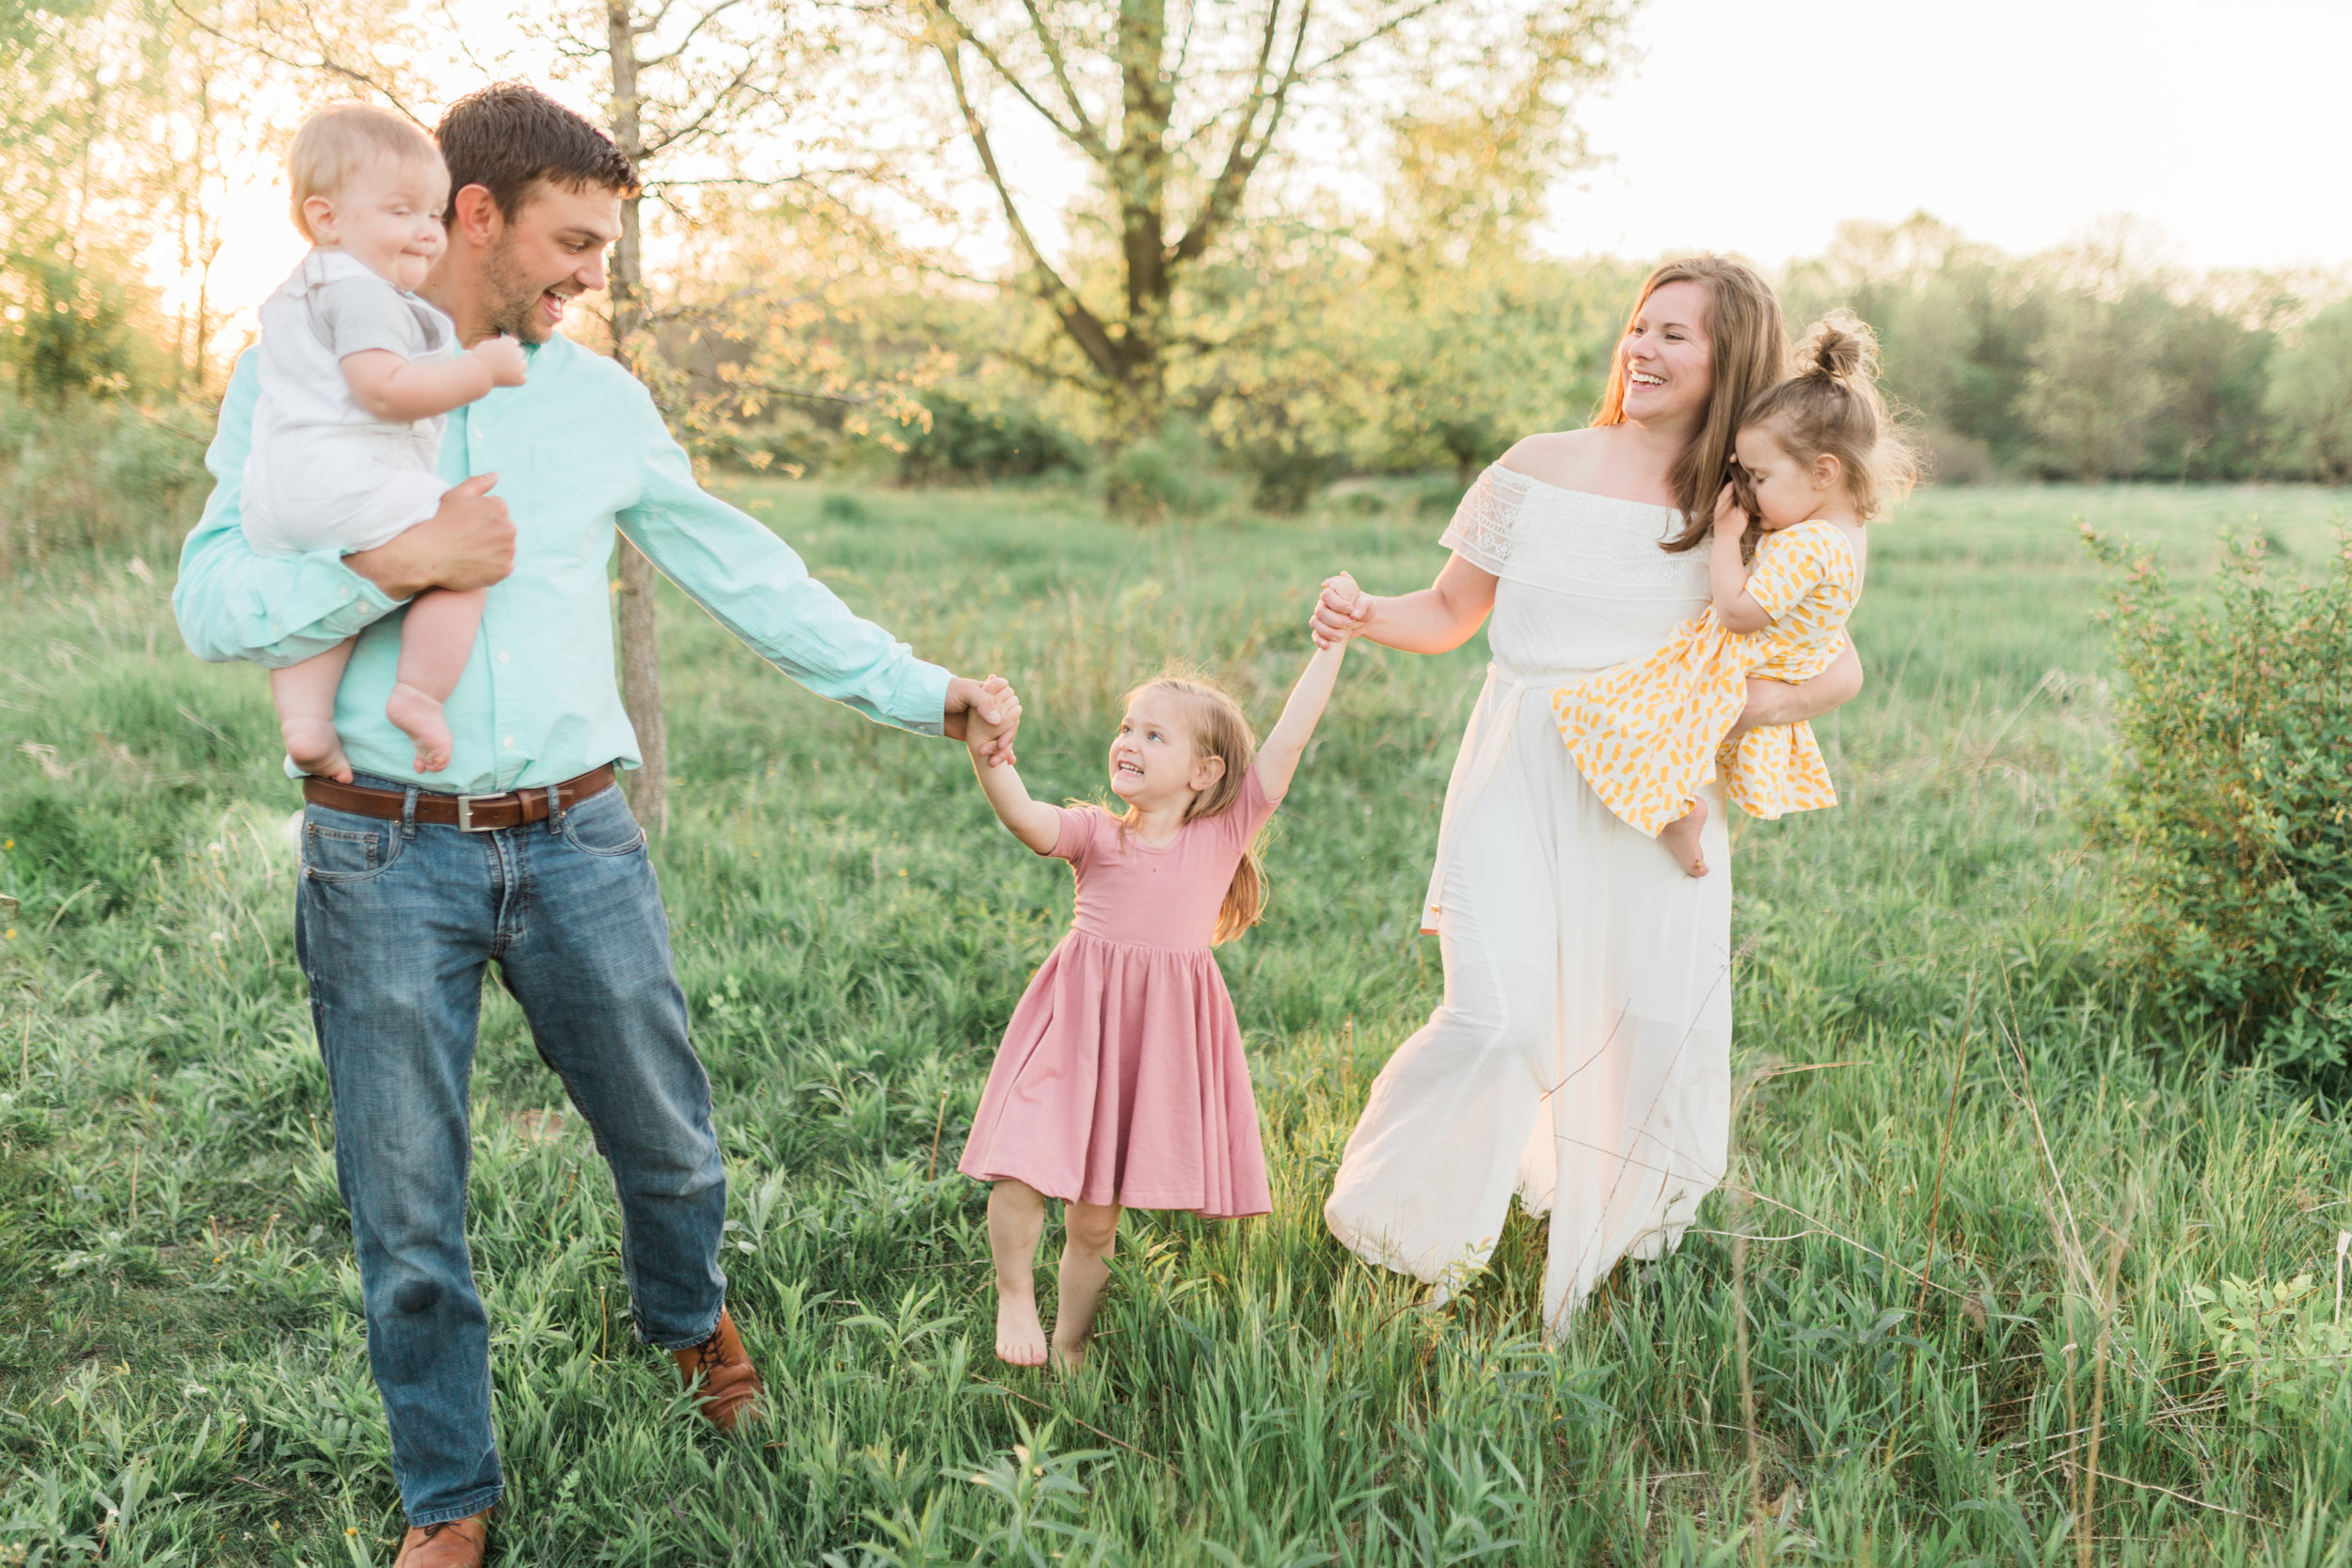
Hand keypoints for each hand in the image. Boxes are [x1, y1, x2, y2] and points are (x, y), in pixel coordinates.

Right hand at [344, 474, 514, 599]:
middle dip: (488, 534)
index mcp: (499, 506)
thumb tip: (495, 475)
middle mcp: (509, 527)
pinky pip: (504, 566)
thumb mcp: (455, 495)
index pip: (496, 512)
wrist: (425, 554)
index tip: (462, 526)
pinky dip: (493, 567)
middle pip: (502, 531)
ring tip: (468, 552)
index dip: (478, 520)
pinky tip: (474, 564)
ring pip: (504, 548)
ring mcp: (508, 549)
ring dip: (492, 550)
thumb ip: (478, 483)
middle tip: (464, 540)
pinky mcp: (505, 568)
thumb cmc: (438, 521)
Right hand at [472, 335, 527, 387]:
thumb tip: (508, 344)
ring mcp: (520, 365)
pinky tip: (506, 380)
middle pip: (520, 353)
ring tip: (502, 372)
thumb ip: (500, 344)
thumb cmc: (478, 359)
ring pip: (523, 365)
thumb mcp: (487, 345)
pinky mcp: (520, 377)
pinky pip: (523, 378)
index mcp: (509, 342)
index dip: (507, 349)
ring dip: (516, 368)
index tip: (499, 355)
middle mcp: (516, 352)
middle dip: (513, 358)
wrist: (477, 373)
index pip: (514, 343)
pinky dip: (517, 380)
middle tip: (500, 364)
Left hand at [945, 674, 1021, 765]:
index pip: (1012, 703)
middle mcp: (994, 707)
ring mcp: (987, 722)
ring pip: (1004, 735)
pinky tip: (1008, 763)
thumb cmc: (948, 692)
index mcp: (993, 693)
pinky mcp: (981, 735)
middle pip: (1011, 722)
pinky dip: (1001, 753)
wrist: (929, 706)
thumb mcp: (967, 692)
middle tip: (1001, 747)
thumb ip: (983, 703)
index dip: (1012, 716)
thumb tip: (998, 722)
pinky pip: (994, 744)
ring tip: (1000, 760)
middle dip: (1008, 736)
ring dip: (1005, 748)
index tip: (1006, 727)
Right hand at [1310, 572, 1369, 648]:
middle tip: (1349, 623)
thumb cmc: (1365, 607)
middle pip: (1320, 611)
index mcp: (1334, 593)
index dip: (1336, 603)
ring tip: (1341, 637)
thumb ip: (1362, 605)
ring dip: (1327, 631)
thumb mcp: (1368, 603)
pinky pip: (1315, 634)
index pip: (1327, 595)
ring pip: (1315, 623)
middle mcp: (1324, 604)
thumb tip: (1354, 614)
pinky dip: (1319, 640)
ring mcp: (1321, 617)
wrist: (1364, 619)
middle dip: (1334, 619)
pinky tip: (1327, 646)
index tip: (1349, 609)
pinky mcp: (1321, 630)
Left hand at [1712, 482, 1752, 542]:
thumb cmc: (1735, 528)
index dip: (1734, 483)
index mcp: (1724, 503)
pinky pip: (1721, 504)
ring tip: (1735, 492)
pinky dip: (1726, 500)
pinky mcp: (1716, 516)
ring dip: (1727, 494)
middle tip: (1738, 484)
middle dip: (1730, 487)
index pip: (1728, 488)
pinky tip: (1730, 503)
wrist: (1724, 540)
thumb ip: (1742, 503)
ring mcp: (1716, 511)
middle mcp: (1718, 505)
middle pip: (1723, 492)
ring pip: (1721, 498)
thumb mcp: (1742, 514)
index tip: (1740, 480)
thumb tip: (1743, 493)